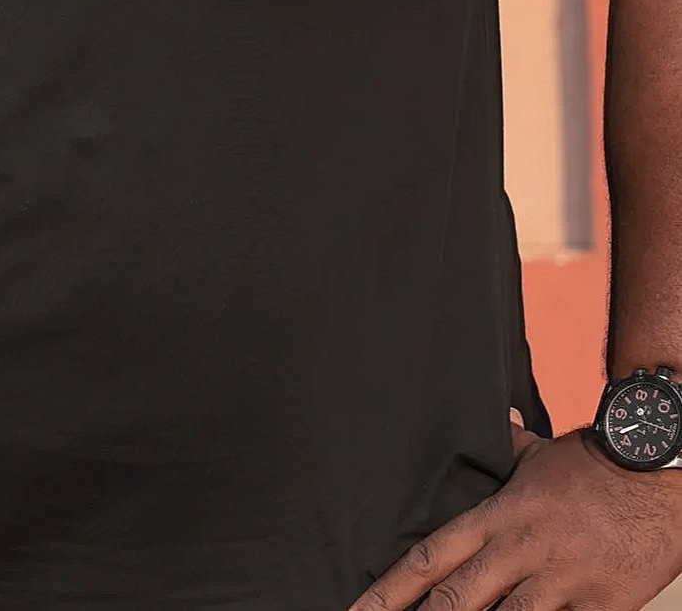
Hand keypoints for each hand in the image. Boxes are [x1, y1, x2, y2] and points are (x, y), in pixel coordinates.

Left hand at [349, 427, 681, 610]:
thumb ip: (508, 444)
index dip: (391, 588)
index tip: (360, 608)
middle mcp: (520, 553)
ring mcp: (560, 583)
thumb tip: (497, 420)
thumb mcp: (540, 454)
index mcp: (497, 517)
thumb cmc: (596, 465)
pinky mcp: (601, 606)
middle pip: (457, 600)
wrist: (657, 477)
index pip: (430, 557)